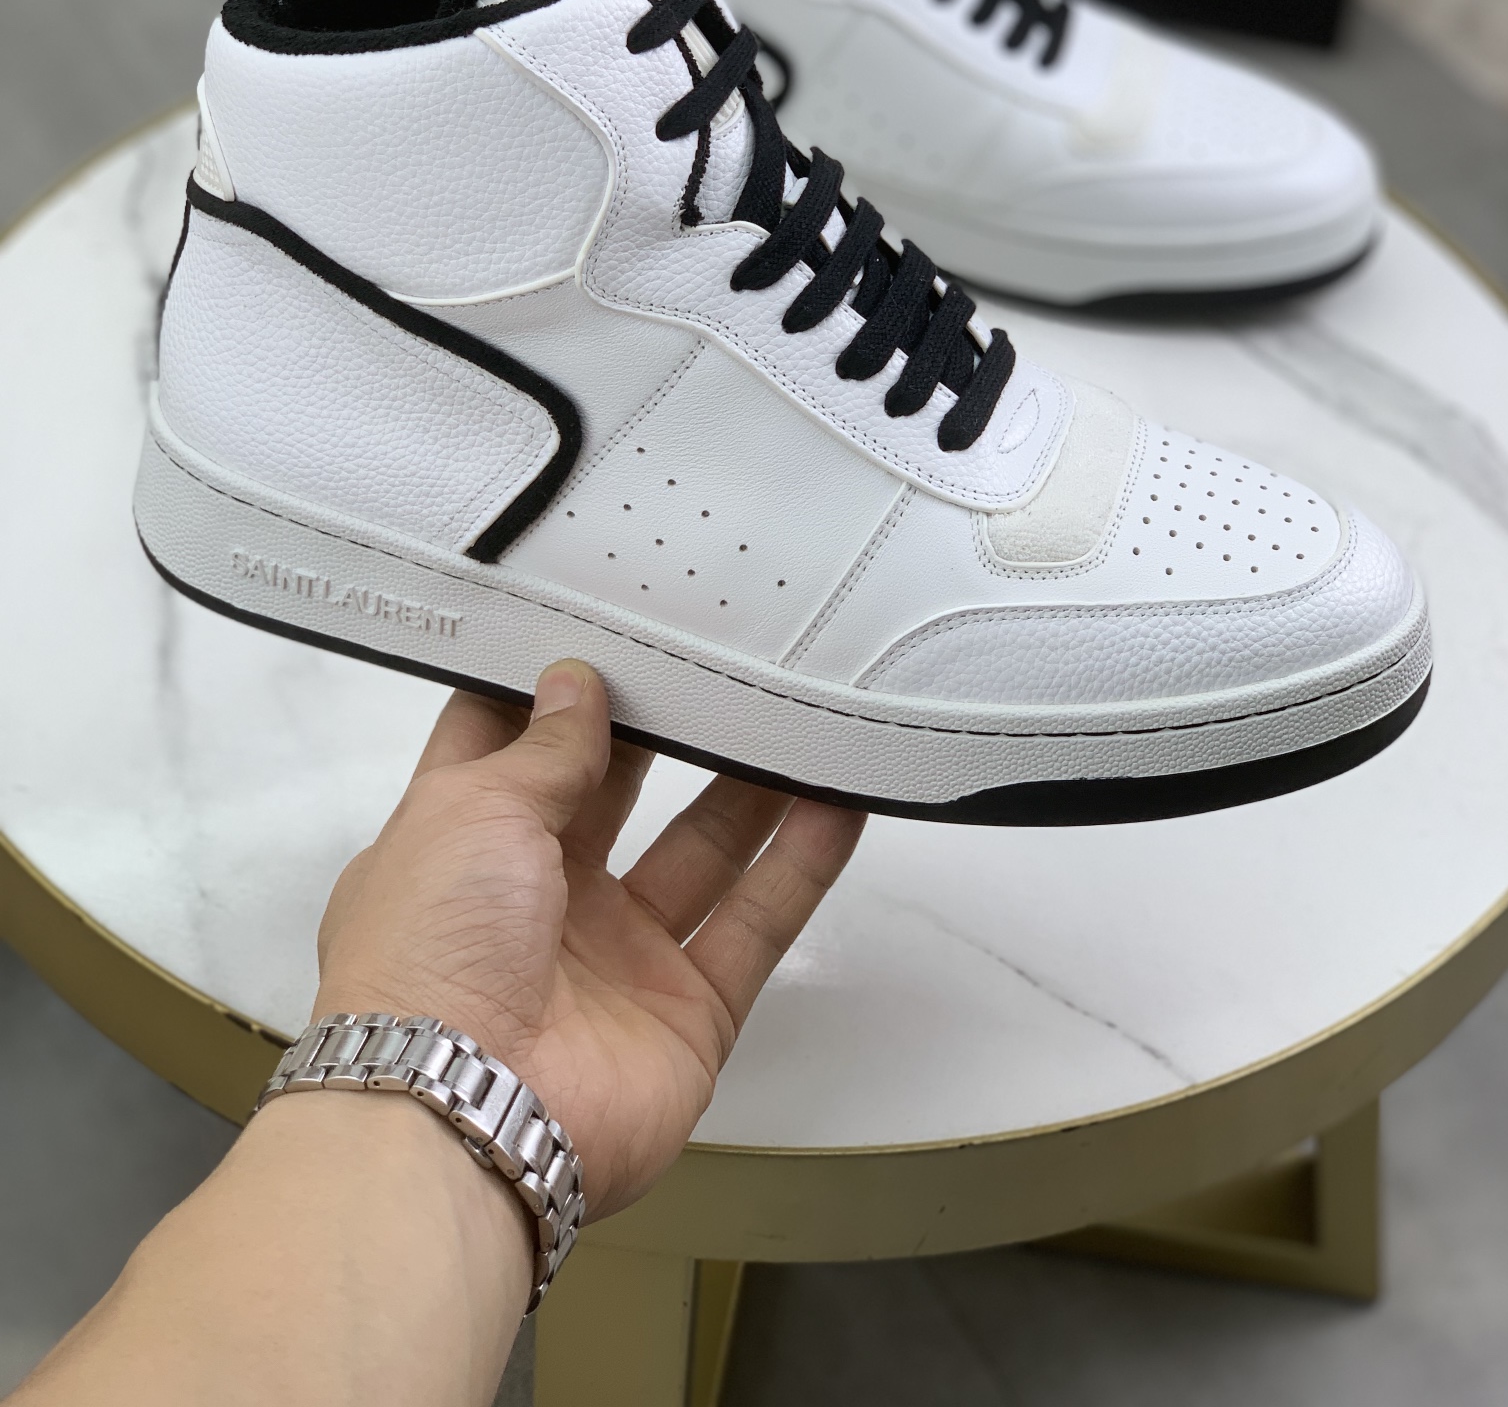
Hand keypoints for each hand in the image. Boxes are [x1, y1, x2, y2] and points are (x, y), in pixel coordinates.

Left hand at [315, 661, 864, 1218]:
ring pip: (698, 851)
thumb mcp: (470, 812)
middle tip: (713, 654)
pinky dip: (799, 867)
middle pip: (612, 793)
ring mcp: (616, 958)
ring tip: (795, 709)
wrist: (463, 1118)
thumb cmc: (432, 949)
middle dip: (659, 727)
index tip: (600, 622)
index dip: (546, 688)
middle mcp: (536, 899)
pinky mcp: (687, 1012)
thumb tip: (574, 682)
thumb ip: (543, 748)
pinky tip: (840, 800)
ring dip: (749, 787)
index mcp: (460, 846)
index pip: (505, 748)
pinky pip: (754, 925)